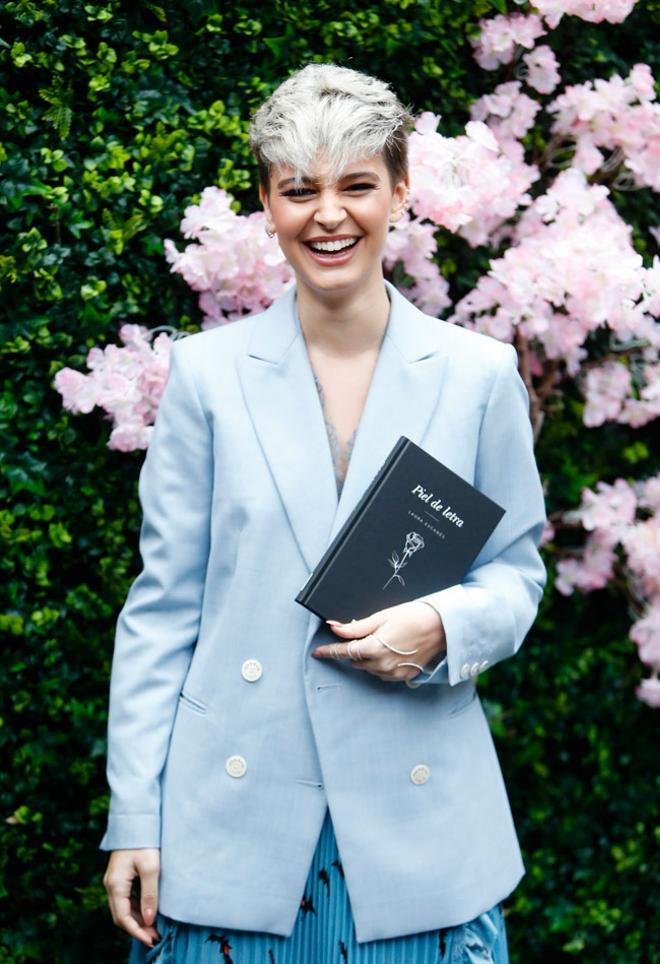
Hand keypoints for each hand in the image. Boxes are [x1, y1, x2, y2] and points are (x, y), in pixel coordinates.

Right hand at [103, 848, 161, 947]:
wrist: (135, 819)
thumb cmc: (144, 842)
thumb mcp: (151, 868)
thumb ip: (150, 894)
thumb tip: (150, 919)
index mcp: (115, 884)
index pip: (123, 918)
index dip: (137, 932)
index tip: (151, 940)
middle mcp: (110, 885)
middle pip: (120, 916)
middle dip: (137, 929)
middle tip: (155, 937)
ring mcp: (113, 881)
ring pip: (122, 908)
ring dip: (137, 920)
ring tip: (154, 927)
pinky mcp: (119, 876)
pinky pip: (125, 899)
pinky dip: (135, 909)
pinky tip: (148, 911)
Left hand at [312, 600, 446, 682]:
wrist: (441, 627)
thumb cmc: (412, 617)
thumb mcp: (381, 617)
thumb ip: (356, 627)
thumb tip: (334, 628)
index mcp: (373, 648)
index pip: (343, 652)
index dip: (328, 651)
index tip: (317, 652)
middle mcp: (381, 665)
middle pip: (355, 660)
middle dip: (355, 649)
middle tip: (368, 634)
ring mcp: (393, 673)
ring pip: (368, 667)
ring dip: (367, 657)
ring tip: (384, 640)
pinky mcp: (402, 677)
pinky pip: (382, 673)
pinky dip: (380, 664)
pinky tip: (391, 650)